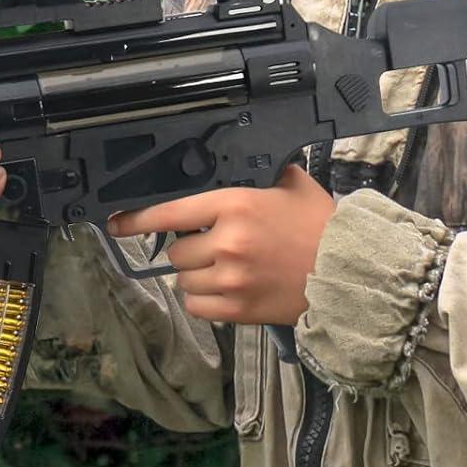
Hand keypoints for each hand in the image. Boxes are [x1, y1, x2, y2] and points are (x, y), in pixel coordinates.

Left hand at [107, 164, 335, 324]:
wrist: (351, 272)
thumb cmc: (322, 226)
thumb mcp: (291, 184)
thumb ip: (259, 171)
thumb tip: (240, 156)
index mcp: (234, 204)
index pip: (170, 211)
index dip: (136, 219)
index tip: (115, 224)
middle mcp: (226, 241)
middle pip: (177, 250)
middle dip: (190, 249)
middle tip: (215, 247)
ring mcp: (231, 278)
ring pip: (185, 279)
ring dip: (197, 276)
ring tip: (225, 269)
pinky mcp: (239, 309)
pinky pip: (197, 306)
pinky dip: (203, 300)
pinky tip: (223, 291)